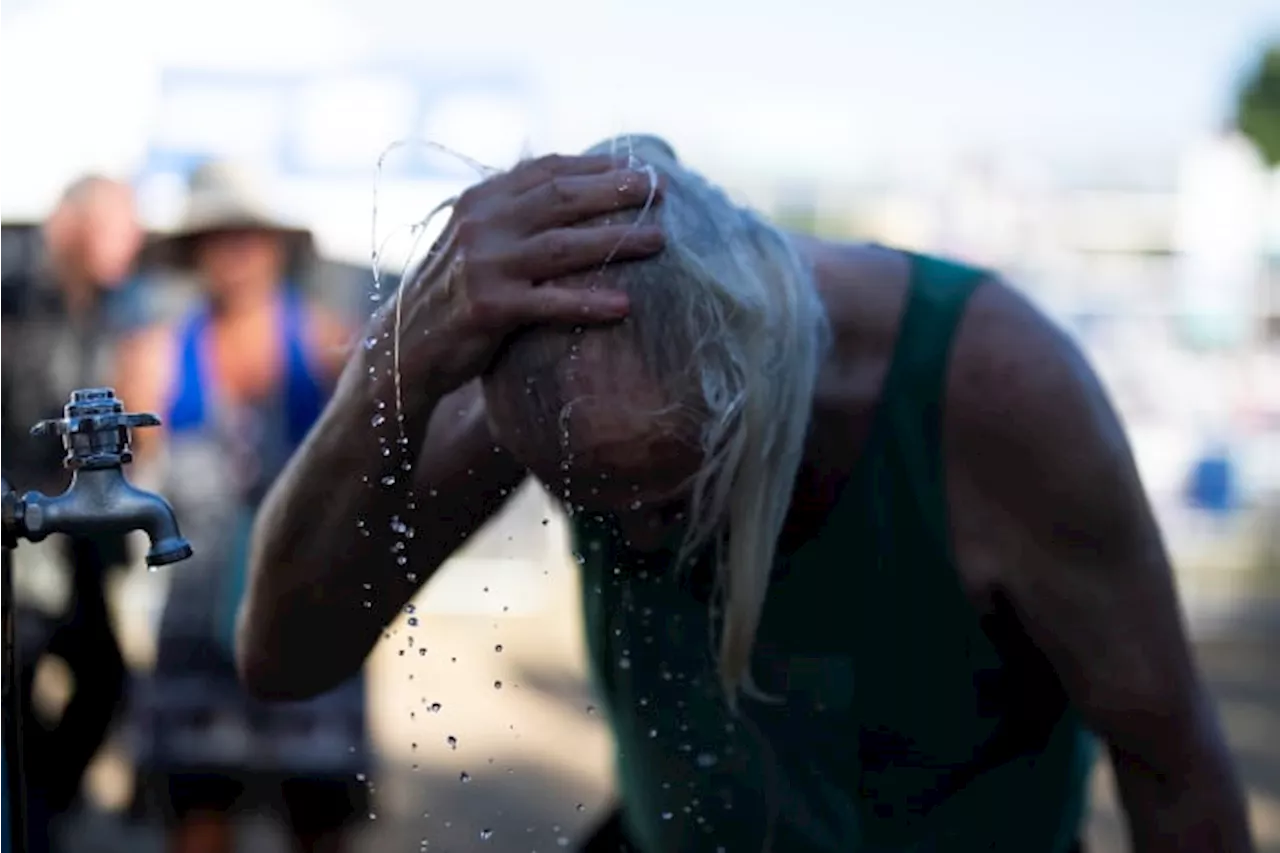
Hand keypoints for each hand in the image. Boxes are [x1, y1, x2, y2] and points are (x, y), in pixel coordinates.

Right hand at [387, 154, 664, 394]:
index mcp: (481, 200)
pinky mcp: (489, 308)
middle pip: (561, 198)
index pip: (547, 170)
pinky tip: (624, 306)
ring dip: (616, 241)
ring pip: (563, 246)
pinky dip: (589, 303)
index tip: (639, 167)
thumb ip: (515, 213)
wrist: (405, 347)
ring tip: (659, 242)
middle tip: (659, 189)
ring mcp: (483, 265)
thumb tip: (576, 187)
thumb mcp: (477, 240)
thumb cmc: (455, 293)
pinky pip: (550, 303)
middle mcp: (481, 224)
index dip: (597, 167)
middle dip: (615, 191)